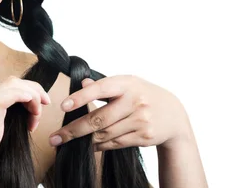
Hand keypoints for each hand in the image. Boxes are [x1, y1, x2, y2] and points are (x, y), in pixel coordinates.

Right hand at [0, 76, 50, 187]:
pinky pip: (8, 95)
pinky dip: (24, 96)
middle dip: (32, 92)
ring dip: (32, 96)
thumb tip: (18, 118)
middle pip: (11, 82)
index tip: (33, 112)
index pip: (5, 86)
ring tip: (37, 114)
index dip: (24, 95)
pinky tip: (32, 105)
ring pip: (12, 84)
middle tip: (41, 109)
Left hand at [48, 75, 191, 151]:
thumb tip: (82, 83)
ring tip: (66, 141)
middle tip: (55, 138)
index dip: (81, 97)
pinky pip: (115, 143)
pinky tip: (88, 146)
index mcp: (127, 84)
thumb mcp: (127, 84)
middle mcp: (134, 101)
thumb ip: (104, 85)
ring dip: (84, 140)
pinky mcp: (144, 136)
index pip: (100, 89)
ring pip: (105, 134)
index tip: (64, 105)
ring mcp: (140, 120)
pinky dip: (99, 146)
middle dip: (74, 130)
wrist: (174, 115)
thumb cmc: (143, 95)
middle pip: (99, 118)